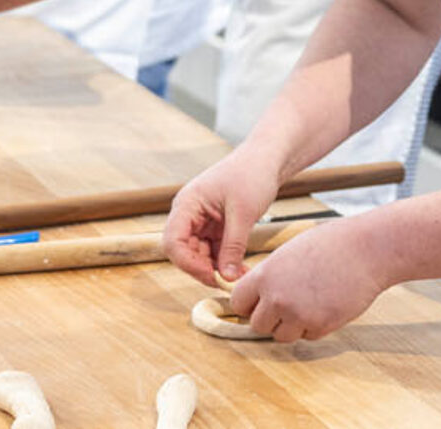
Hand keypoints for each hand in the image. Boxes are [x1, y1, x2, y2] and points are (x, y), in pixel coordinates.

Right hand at [163, 149, 283, 284]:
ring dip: (216, 269)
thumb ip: (233, 246)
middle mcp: (189, 213)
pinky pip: (213, 250)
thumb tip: (227, 278)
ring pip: (198, 254)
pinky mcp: (214, 226)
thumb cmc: (252, 174)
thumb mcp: (243, 213)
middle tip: (228, 282)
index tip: (212, 277)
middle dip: (203, 269)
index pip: (173, 241)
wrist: (267, 158)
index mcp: (187, 204)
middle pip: (183, 252)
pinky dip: (225, 262)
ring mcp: (201, 221)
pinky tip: (241, 270)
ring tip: (239, 277)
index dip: (188, 264)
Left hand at [230, 220, 390, 342]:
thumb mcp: (290, 251)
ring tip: (308, 304)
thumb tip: (258, 295)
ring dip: (291, 326)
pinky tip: (325, 305)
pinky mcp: (321, 326)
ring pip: (281, 336)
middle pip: (257, 325)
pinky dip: (313, 327)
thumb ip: (271, 275)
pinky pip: (307, 337)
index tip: (258, 302)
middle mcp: (277, 298)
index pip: (238, 302)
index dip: (249, 304)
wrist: (366, 250)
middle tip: (286, 305)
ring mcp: (299, 315)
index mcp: (266, 275)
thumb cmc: (331, 244)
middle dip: (269, 318)